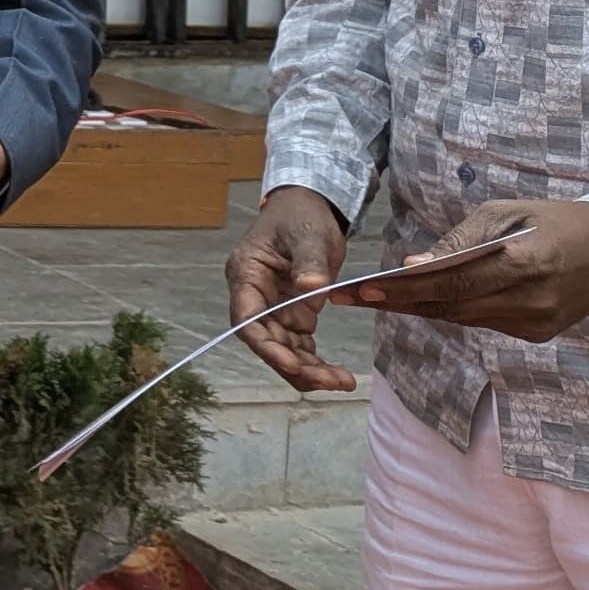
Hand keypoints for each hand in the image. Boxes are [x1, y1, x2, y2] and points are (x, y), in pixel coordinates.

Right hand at [226, 182, 356, 392]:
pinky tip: (339, 375)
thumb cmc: (301, 216)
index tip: (293, 364)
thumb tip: (311, 288)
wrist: (308, 207)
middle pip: (266, 341)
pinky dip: (317, 361)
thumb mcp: (307, 234)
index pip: (247, 319)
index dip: (266, 346)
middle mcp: (255, 297)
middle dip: (294, 365)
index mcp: (247, 275)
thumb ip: (309, 261)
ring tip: (341, 382)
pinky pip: (301, 344)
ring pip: (284, 348)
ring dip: (308, 370)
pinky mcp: (293, 312)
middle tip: (329, 382)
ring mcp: (274, 307)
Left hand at [348, 196, 588, 343]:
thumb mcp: (506, 213)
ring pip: (463, 319)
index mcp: (523, 264)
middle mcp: (530, 300)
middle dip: (398, 302)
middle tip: (352, 299)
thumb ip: (460, 242)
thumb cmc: (554, 219)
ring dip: (420, 309)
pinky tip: (423, 302)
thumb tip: (414, 266)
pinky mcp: (539, 333)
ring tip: (376, 299)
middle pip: (449, 306)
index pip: (450, 283)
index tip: (361, 290)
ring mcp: (536, 322)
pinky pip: (483, 323)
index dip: (403, 289)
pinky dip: (453, 311)